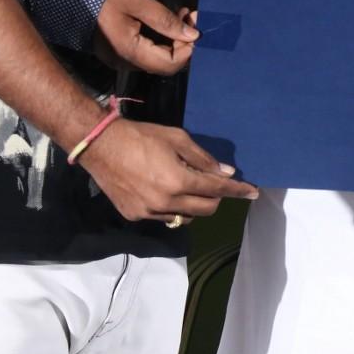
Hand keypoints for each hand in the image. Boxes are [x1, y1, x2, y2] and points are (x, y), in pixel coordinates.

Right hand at [76, 118, 259, 221]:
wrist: (100, 146)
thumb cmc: (142, 136)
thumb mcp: (177, 139)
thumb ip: (203, 159)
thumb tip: (226, 173)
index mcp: (178, 181)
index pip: (217, 189)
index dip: (238, 190)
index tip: (253, 192)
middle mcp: (165, 202)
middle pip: (206, 209)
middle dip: (217, 197)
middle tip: (214, 183)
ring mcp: (148, 212)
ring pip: (185, 217)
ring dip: (194, 204)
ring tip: (187, 185)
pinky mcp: (134, 216)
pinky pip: (164, 217)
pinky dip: (172, 207)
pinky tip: (165, 191)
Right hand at [93, 0, 199, 75]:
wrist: (72, 1)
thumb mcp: (139, 3)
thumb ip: (165, 20)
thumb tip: (193, 35)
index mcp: (131, 52)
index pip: (170, 64)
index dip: (188, 49)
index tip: (194, 27)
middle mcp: (127, 63)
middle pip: (166, 64)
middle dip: (183, 44)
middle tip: (189, 18)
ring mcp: (123, 62)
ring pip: (159, 60)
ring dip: (174, 42)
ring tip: (180, 16)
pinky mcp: (121, 56)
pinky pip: (148, 55)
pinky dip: (162, 42)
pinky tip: (166, 22)